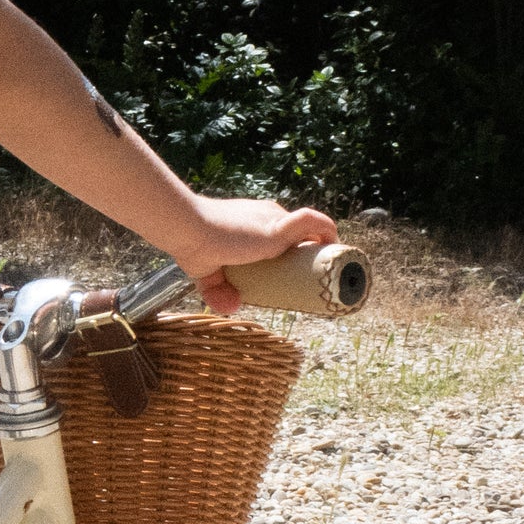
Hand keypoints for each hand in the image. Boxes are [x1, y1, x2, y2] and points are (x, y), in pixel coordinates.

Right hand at [167, 196, 336, 315]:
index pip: (284, 234)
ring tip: (328, 272)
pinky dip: (327, 233)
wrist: (189, 231)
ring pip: (311, 229)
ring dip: (324, 247)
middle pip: (300, 234)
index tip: (297, 274)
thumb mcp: (208, 274)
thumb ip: (217, 292)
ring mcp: (275, 219)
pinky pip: (313, 223)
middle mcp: (268, 215)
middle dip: (311, 255)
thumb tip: (233, 308)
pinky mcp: (278, 227)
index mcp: (255, 222)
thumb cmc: (193, 246)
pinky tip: (335, 250)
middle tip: (313, 281)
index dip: (294, 252)